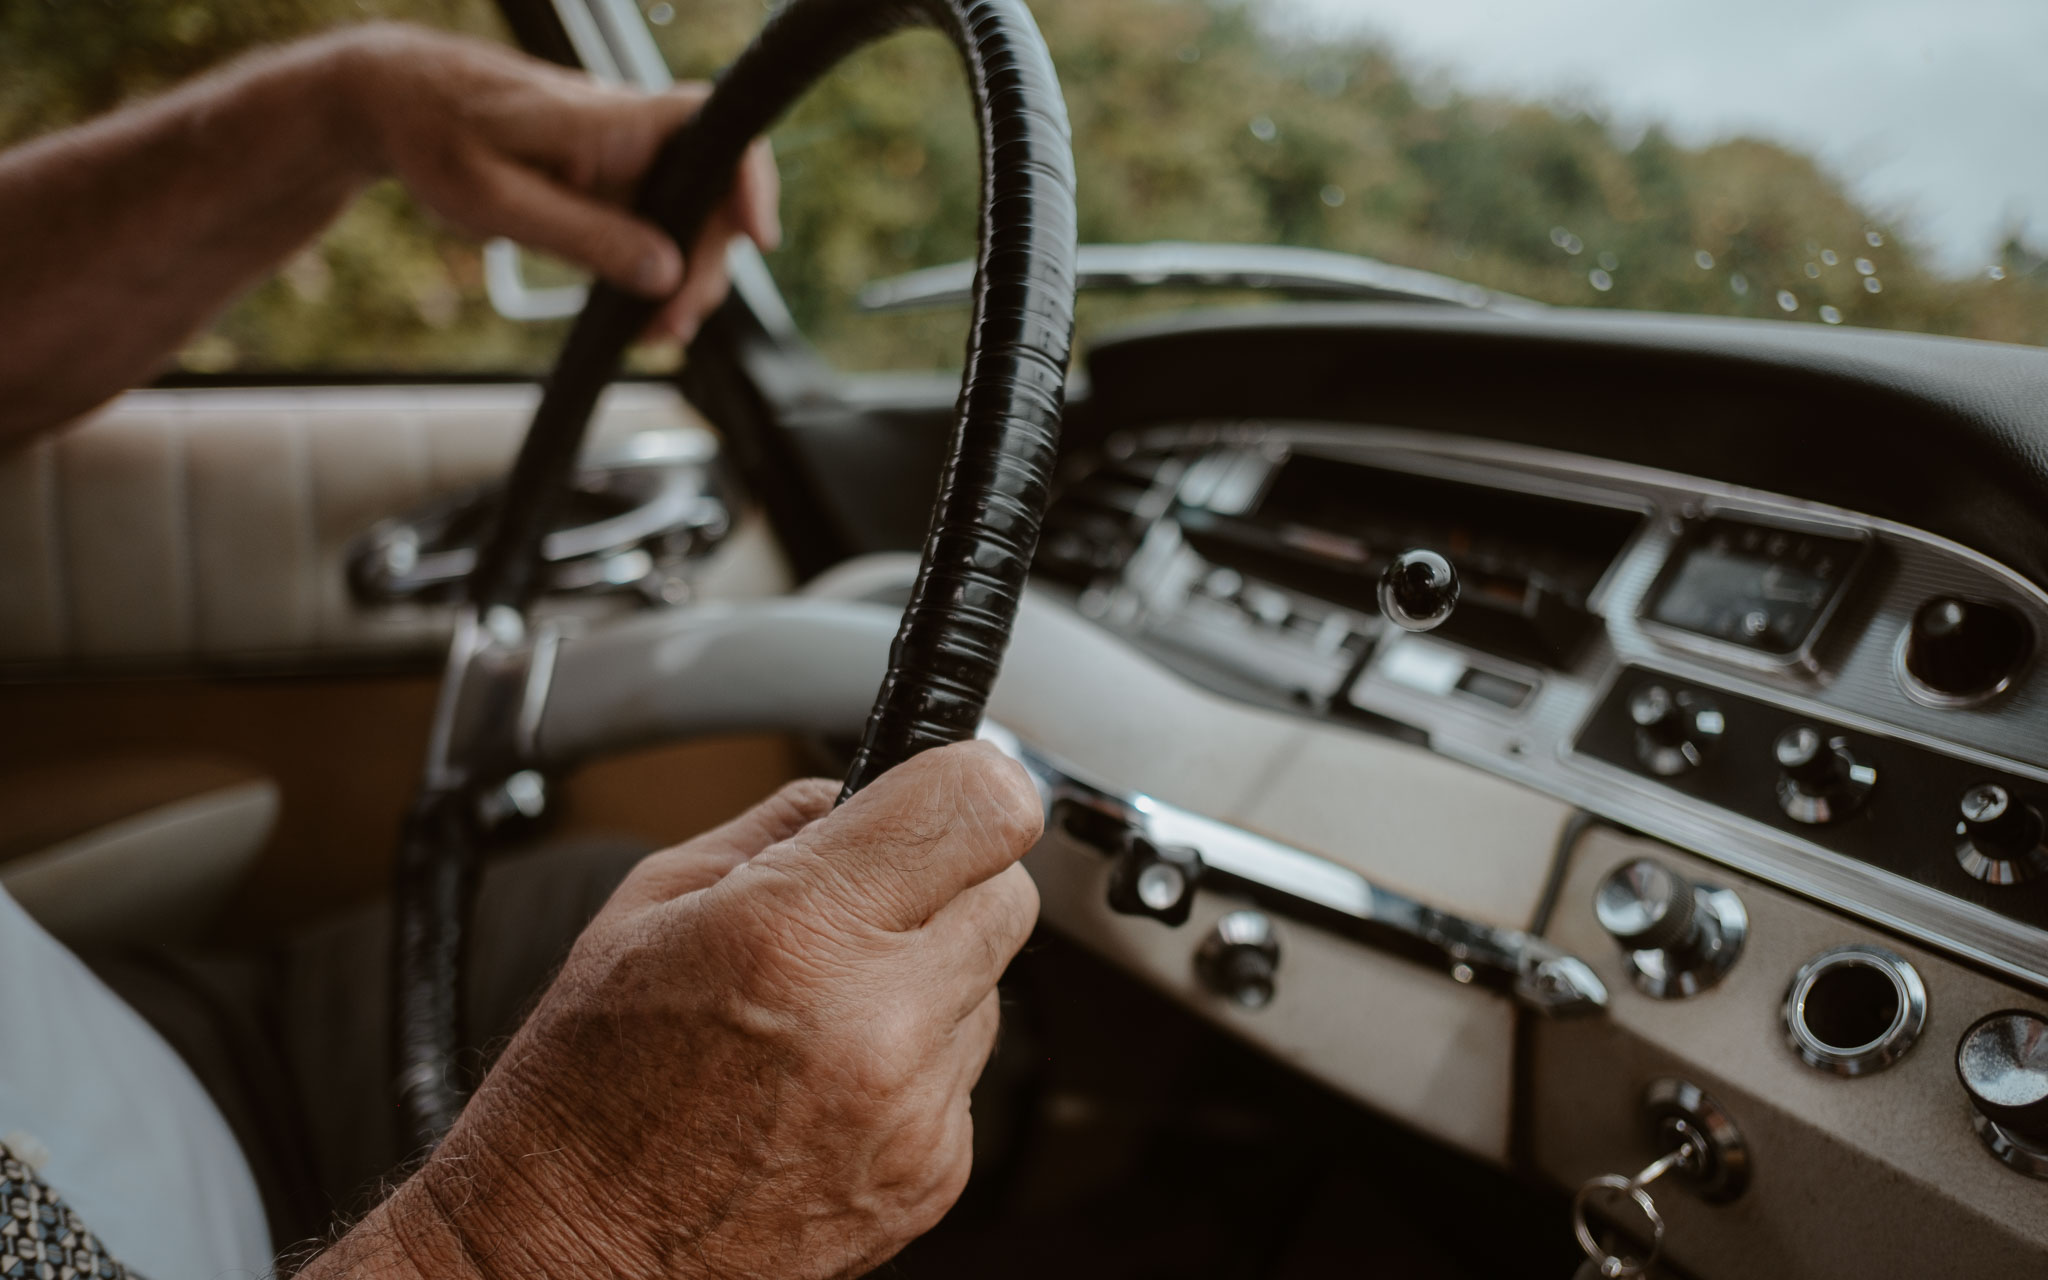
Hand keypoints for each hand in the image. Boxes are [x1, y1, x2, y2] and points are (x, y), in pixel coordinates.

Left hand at [335, 24, 779, 343]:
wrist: (396, 97)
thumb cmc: (434, 133)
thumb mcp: (497, 200)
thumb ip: (586, 237)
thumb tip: (664, 275)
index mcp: (612, 121)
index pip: (714, 128)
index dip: (751, 179)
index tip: (758, 237)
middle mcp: (632, 132)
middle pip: (711, 197)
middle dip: (703, 268)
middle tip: (667, 330)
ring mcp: (625, 155)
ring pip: (687, 217)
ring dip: (682, 278)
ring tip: (650, 332)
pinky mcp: (611, 176)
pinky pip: (654, 221)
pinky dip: (654, 268)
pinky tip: (636, 308)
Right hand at [368, 741, 1042, 1279]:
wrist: (577, 1255)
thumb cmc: (588, 1088)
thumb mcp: (650, 904)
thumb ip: (780, 825)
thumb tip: (863, 786)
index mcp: (797, 932)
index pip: (979, 807)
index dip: (969, 784)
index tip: (946, 790)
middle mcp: (875, 1021)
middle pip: (1008, 892)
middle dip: (949, 881)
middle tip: (867, 908)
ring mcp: (915, 1108)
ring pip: (992, 984)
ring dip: (931, 976)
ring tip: (823, 1009)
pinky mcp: (937, 1171)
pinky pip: (967, 1071)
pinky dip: (917, 1061)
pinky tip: (828, 1079)